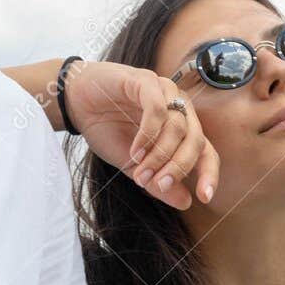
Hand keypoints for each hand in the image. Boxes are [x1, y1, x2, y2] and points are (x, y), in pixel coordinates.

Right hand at [66, 60, 218, 209]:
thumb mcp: (134, 165)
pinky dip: (148, 134)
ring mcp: (165, 92)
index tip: (204, 197)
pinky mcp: (146, 81)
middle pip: (196, 140)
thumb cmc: (106, 128)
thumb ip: (158, 182)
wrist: (75, 103)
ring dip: (160, 155)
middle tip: (159, 184)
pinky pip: (157, 109)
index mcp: (182, 129)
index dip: (209, 174)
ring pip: (177, 127)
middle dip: (179, 167)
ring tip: (139, 170)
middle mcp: (179, 108)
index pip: (206, 152)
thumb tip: (186, 202)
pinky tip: (135, 150)